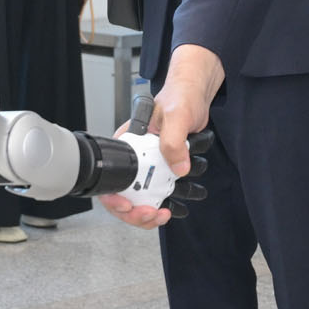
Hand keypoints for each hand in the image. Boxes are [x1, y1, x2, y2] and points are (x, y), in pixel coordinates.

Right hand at [101, 45, 222, 228]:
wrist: (198, 93)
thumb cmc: (181, 96)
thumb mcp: (175, 116)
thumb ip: (173, 141)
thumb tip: (178, 170)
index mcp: (128, 143)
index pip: (110, 176)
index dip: (114, 197)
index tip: (128, 205)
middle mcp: (136, 155)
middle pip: (124, 193)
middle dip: (136, 211)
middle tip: (153, 214)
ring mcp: (150, 163)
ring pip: (143, 197)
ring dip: (153, 211)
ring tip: (168, 212)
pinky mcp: (166, 167)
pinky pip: (161, 191)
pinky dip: (169, 202)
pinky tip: (180, 207)